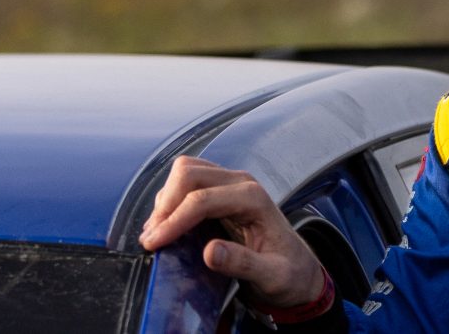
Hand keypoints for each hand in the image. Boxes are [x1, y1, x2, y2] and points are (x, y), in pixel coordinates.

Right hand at [140, 156, 326, 307]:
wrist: (297, 270)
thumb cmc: (288, 273)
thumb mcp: (272, 276)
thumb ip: (243, 264)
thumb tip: (209, 252)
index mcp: (254, 199)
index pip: (203, 199)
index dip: (174, 220)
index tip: (154, 243)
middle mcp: (241, 183)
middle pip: (189, 173)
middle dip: (165, 204)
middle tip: (152, 239)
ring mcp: (229, 184)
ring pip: (184, 173)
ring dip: (165, 202)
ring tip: (156, 236)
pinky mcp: (219, 192)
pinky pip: (185, 184)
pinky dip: (170, 202)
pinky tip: (166, 229)